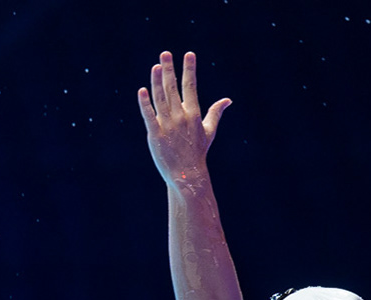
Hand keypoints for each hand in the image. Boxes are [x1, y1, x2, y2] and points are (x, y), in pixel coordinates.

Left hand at [137, 51, 229, 187]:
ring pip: (160, 98)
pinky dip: (145, 103)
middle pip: (173, 88)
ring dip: (157, 81)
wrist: (187, 175)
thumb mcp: (209, 131)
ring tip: (156, 66)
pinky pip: (149, 115)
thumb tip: (228, 100)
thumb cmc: (198, 152)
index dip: (189, 69)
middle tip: (165, 53)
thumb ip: (216, 113)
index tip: (188, 54)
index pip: (190, 87)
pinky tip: (142, 90)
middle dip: (169, 69)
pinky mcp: (155, 134)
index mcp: (193, 115)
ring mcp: (167, 125)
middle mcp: (180, 117)